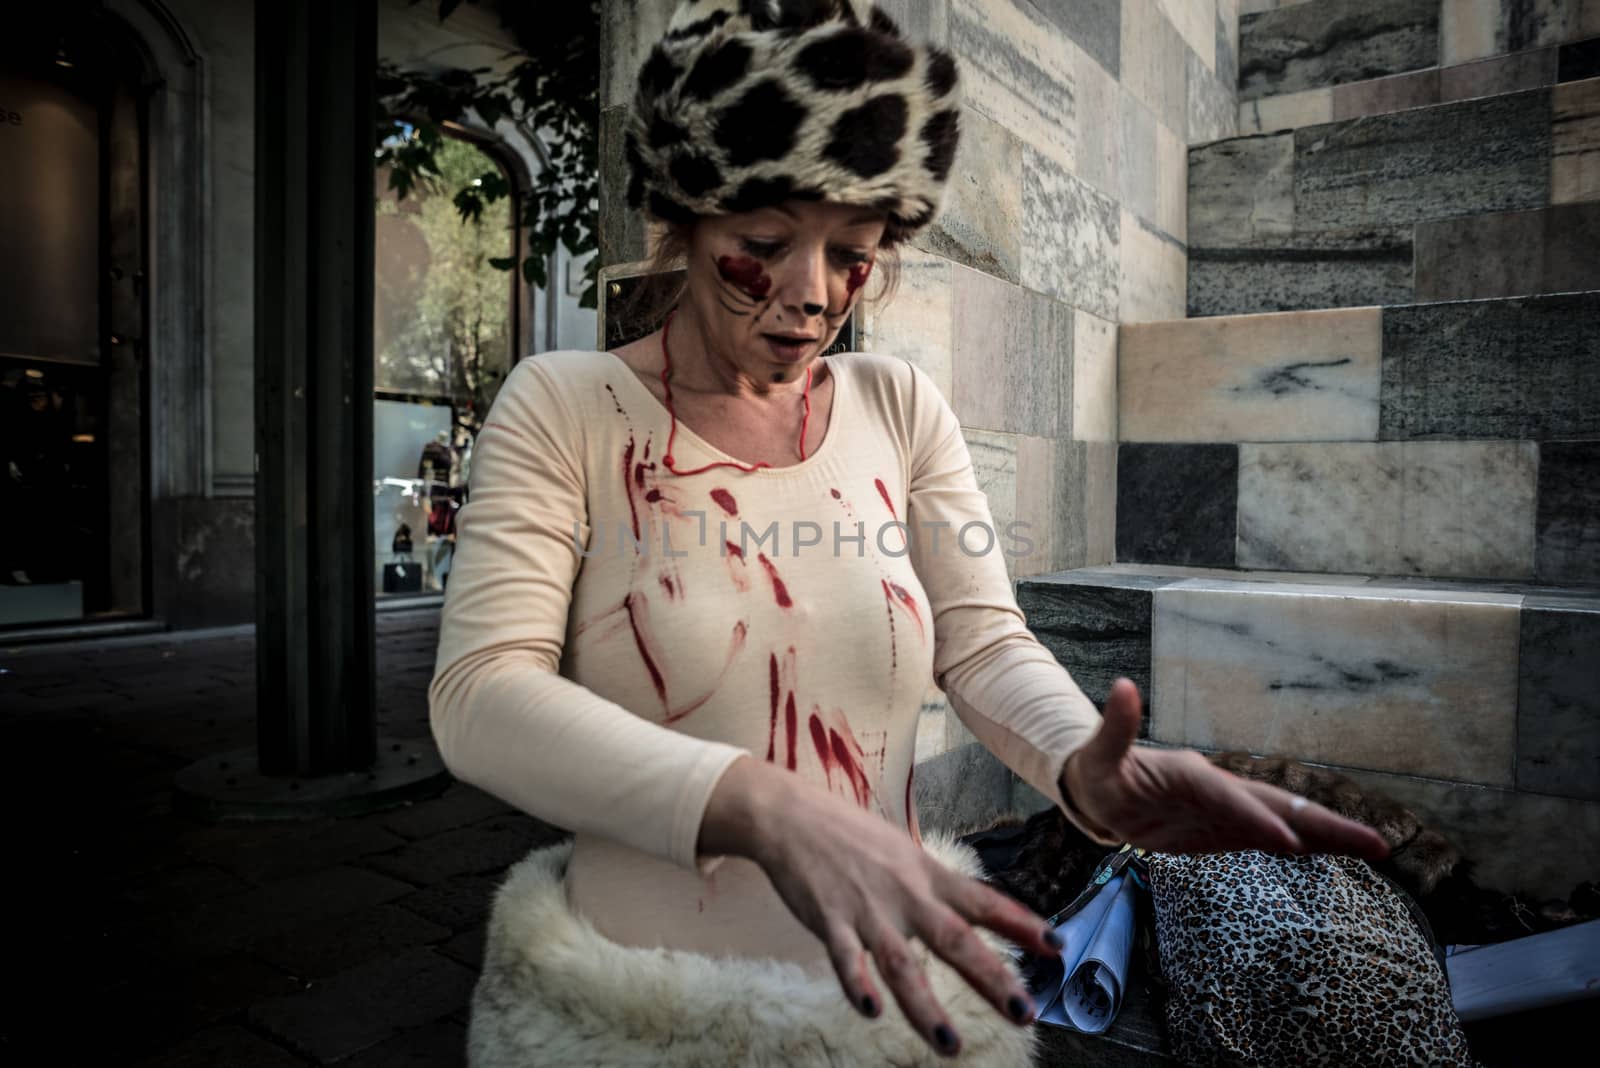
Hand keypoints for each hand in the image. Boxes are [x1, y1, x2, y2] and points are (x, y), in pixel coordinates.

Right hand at [701, 757, 1060, 1058]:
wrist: (793, 816)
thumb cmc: (851, 834)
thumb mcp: (904, 851)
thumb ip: (936, 885)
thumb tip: (975, 909)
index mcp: (927, 875)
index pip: (984, 902)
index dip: (1022, 924)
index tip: (1058, 947)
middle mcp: (906, 894)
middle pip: (956, 941)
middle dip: (992, 978)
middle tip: (1025, 1011)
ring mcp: (867, 910)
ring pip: (902, 964)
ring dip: (926, 1007)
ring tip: (950, 1045)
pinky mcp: (830, 921)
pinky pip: (846, 959)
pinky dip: (858, 984)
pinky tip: (872, 1011)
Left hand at [1061, 679, 1390, 859]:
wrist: (1103, 786)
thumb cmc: (1098, 770)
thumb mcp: (1098, 753)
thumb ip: (1115, 728)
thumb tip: (1121, 686)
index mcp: (1193, 774)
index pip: (1230, 798)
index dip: (1255, 818)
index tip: (1285, 843)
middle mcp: (1219, 790)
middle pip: (1277, 807)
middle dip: (1322, 826)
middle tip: (1374, 843)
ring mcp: (1227, 811)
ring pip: (1283, 822)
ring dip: (1326, 836)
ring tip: (1374, 849)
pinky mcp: (1224, 829)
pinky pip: (1269, 839)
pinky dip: (1302, 845)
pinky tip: (1333, 851)